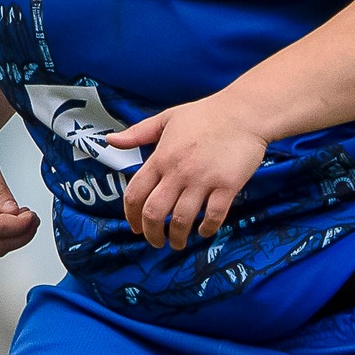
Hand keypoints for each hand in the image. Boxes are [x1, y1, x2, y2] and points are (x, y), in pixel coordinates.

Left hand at [108, 94, 267, 250]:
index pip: (135, 194)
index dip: (131, 216)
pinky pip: (213, 217)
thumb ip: (137, 133)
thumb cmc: (205, 114)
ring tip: (178, 243)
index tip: (135, 227)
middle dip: (151, 233)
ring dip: (178, 237)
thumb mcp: (166, 118)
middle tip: (156, 241)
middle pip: (154, 213)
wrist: (244, 112)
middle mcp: (178, 172)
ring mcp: (203, 180)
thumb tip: (110, 140)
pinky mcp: (227, 186)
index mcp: (161, 157)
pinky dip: (206, 229)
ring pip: (181, 220)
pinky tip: (203, 231)